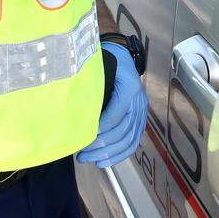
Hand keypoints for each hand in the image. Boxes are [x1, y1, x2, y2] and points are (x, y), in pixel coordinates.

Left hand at [76, 43, 147, 168]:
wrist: (122, 56)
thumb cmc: (108, 61)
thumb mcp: (100, 68)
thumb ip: (93, 87)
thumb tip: (77, 109)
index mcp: (129, 88)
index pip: (116, 114)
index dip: (101, 127)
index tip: (84, 135)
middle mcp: (139, 102)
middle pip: (122, 130)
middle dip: (101, 145)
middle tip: (82, 153)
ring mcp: (141, 112)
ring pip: (128, 140)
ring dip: (108, 154)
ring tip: (89, 158)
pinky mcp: (139, 120)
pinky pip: (133, 142)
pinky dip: (119, 155)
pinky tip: (104, 161)